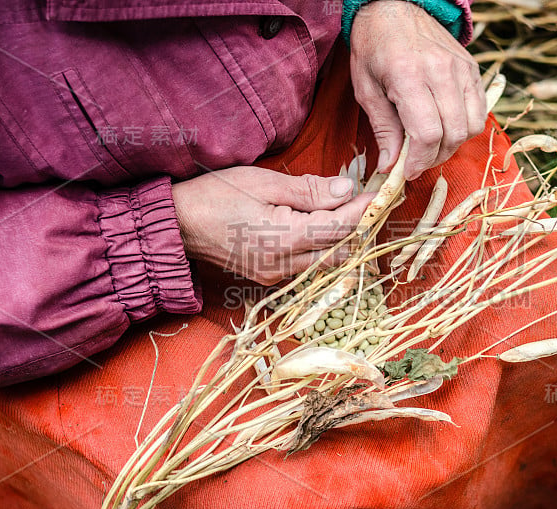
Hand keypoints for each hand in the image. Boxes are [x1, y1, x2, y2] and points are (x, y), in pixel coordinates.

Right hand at [172, 167, 372, 284]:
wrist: (177, 226)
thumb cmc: (215, 195)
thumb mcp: (263, 182)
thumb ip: (309, 190)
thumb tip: (347, 188)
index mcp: (285, 238)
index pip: (340, 226)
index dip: (363, 210)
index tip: (379, 193)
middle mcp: (285, 264)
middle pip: (340, 250)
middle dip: (360, 227)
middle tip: (370, 203)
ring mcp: (277, 275)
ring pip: (327, 262)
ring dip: (343, 240)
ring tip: (350, 213)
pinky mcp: (270, 277)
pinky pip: (308, 266)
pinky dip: (323, 249)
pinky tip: (324, 229)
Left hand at [350, 0, 486, 179]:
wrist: (394, 8)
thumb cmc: (374, 48)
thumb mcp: (366, 89)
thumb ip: (382, 130)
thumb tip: (390, 166)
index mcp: (409, 75)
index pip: (427, 133)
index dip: (419, 161)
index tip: (407, 172)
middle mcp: (440, 71)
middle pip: (453, 134)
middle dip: (434, 157)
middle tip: (416, 162)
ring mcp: (461, 69)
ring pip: (472, 126)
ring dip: (452, 145)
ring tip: (430, 146)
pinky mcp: (472, 69)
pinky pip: (480, 110)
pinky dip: (465, 127)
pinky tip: (444, 127)